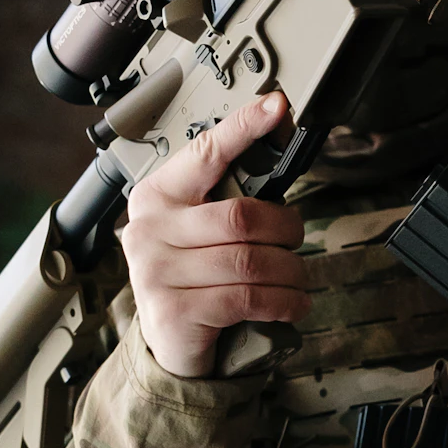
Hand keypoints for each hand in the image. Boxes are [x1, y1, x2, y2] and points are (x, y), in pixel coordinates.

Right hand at [122, 93, 311, 379]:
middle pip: (242, 216)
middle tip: (296, 237)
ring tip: (298, 276)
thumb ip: (227, 198)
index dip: (244, 129)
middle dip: (286, 228)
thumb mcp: (199, 229)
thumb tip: (279, 156)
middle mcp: (150, 230)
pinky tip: (293, 301)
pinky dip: (283, 300)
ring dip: (290, 270)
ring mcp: (157, 272)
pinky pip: (247, 297)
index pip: (205, 153)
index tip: (276, 107)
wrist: (168, 341)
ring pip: (251, 261)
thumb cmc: (191, 275)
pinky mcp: (175, 312)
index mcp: (158, 196)